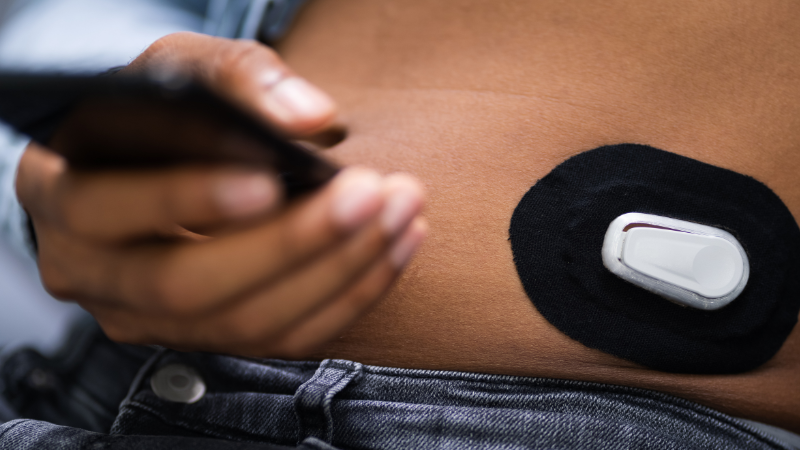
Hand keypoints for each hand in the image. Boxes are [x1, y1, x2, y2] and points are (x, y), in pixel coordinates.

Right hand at [15, 33, 426, 357]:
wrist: (151, 165)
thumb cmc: (158, 114)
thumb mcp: (180, 70)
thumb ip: (237, 79)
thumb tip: (311, 118)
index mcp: (63, 194)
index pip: (112, 207)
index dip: (190, 199)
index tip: (271, 178)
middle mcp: (94, 272)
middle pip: (187, 284)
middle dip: (291, 243)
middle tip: (368, 195)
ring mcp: (150, 318)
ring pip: (245, 323)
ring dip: (338, 271)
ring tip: (402, 213)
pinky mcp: (208, 338)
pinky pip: (281, 340)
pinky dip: (349, 297)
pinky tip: (393, 248)